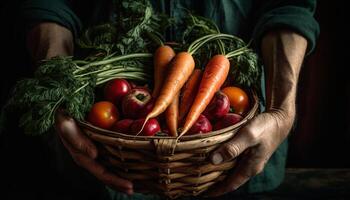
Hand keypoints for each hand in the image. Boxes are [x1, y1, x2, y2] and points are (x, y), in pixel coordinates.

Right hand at [55, 110, 133, 194]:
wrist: (62, 107)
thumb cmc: (64, 116)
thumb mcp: (67, 126)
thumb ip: (78, 141)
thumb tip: (94, 155)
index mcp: (82, 156)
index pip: (101, 173)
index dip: (115, 181)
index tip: (129, 185)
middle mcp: (89, 157)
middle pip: (106, 175)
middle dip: (119, 184)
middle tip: (133, 190)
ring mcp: (94, 152)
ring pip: (109, 169)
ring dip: (120, 177)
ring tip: (134, 184)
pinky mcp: (98, 145)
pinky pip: (110, 158)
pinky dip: (120, 165)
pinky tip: (128, 167)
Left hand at [204, 30, 306, 196]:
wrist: (280, 119)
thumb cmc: (266, 127)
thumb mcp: (248, 135)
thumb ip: (232, 148)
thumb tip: (213, 160)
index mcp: (250, 167)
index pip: (230, 185)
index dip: (216, 190)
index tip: (201, 194)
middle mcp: (250, 167)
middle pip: (229, 180)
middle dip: (214, 183)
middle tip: (198, 184)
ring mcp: (250, 160)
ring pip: (231, 170)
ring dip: (218, 173)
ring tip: (203, 173)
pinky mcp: (249, 152)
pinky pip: (233, 161)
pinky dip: (223, 162)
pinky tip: (215, 158)